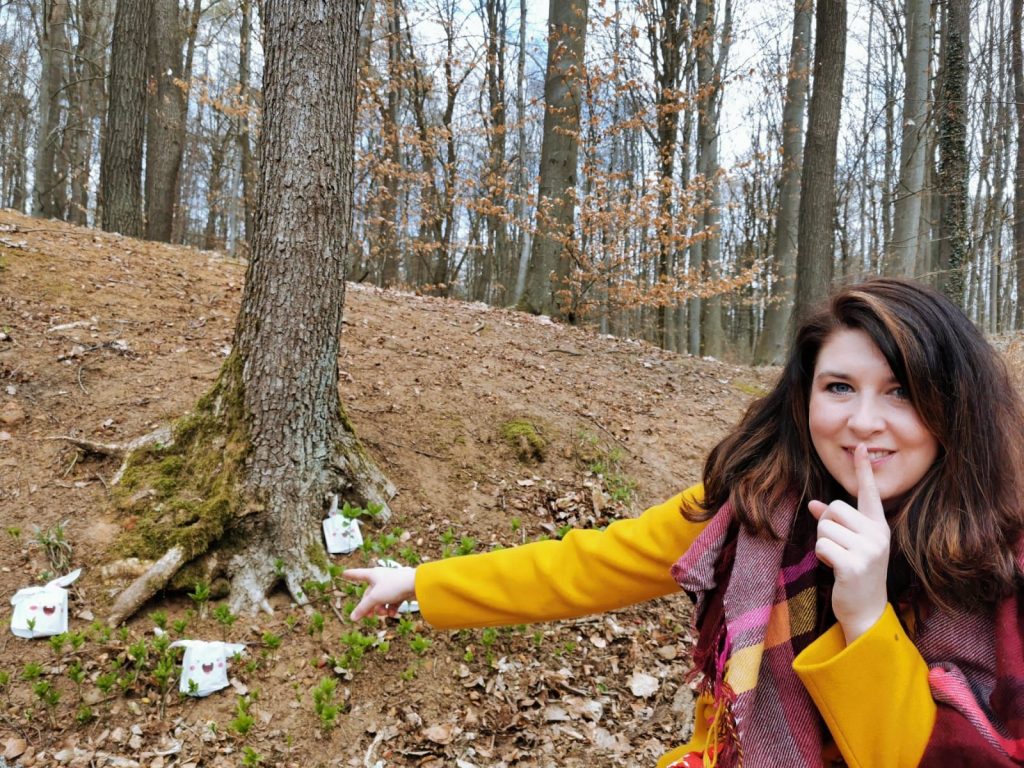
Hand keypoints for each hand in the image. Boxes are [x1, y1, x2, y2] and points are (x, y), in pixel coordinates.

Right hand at [341, 567, 416, 620]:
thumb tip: (352, 618)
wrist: (417, 585)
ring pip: (381, 600)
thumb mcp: (375, 598)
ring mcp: (391, 585)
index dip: (350, 574)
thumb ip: (363, 608)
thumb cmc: (394, 586)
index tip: (344, 573)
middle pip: (370, 594)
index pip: (358, 574)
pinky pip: (392, 602)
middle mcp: (381, 578)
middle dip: (369, 606)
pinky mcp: (400, 591)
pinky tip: (393, 614)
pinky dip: (391, 609)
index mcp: (373, 575)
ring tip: (384, 614)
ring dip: (381, 609)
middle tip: (369, 617)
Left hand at [808, 443, 890, 643]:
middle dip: (827, 526)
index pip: (870, 493)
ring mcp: (869, 550)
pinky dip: (822, 557)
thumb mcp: (849, 544)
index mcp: (878, 526)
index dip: (864, 470)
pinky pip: (823, 546)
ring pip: (825, 527)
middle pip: (835, 509)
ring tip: (838, 560)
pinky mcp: (854, 565)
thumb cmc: (854, 572)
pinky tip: (835, 569)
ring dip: (824, 544)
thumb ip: (835, 523)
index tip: (861, 445)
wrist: (866, 610)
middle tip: (838, 548)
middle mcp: (878, 535)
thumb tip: (814, 503)